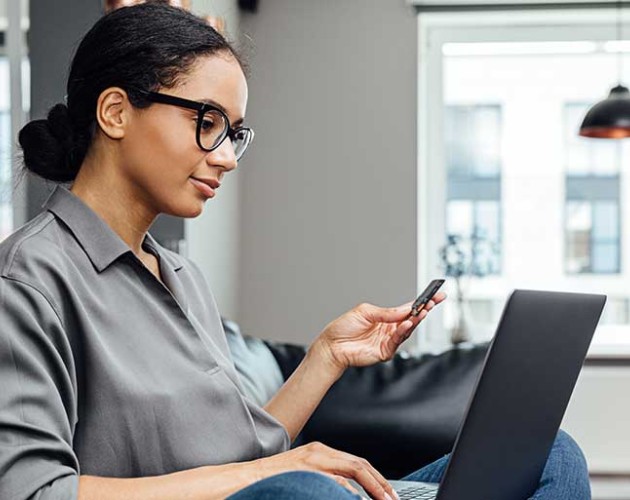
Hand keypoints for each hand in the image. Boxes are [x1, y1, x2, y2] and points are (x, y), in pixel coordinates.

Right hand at [255, 442, 397, 499]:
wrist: (244, 477)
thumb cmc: (272, 480)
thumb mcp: (303, 475)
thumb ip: (324, 479)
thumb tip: (347, 493)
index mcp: (320, 451)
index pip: (356, 462)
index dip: (376, 478)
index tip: (389, 494)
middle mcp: (319, 451)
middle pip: (360, 464)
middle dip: (381, 483)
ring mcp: (313, 460)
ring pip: (354, 469)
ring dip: (374, 487)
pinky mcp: (307, 470)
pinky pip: (336, 481)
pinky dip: (352, 492)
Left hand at [314, 294, 445, 370]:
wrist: (332, 345)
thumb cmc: (344, 327)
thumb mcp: (365, 312)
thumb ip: (386, 312)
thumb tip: (405, 309)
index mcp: (386, 317)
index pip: (408, 308)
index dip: (422, 302)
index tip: (436, 295)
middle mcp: (390, 328)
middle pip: (412, 319)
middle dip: (425, 310)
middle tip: (435, 301)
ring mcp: (388, 340)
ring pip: (407, 330)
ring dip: (416, 320)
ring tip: (423, 312)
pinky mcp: (385, 351)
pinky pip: (397, 341)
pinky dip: (403, 332)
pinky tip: (407, 324)